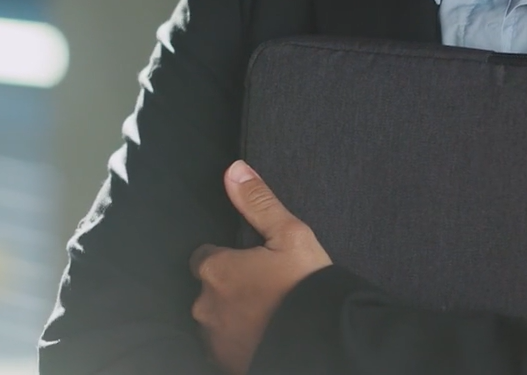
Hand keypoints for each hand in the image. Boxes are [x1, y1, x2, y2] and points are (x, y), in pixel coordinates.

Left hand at [190, 160, 332, 374]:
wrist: (323, 340)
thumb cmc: (304, 285)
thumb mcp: (290, 235)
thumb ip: (259, 202)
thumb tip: (234, 169)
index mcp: (216, 271)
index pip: (203, 256)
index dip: (225, 256)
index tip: (247, 260)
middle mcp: (205, 306)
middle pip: (207, 290)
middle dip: (227, 288)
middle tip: (262, 288)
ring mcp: (214, 338)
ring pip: (215, 319)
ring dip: (232, 315)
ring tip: (265, 313)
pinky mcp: (226, 362)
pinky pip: (224, 346)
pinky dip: (239, 339)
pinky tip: (264, 333)